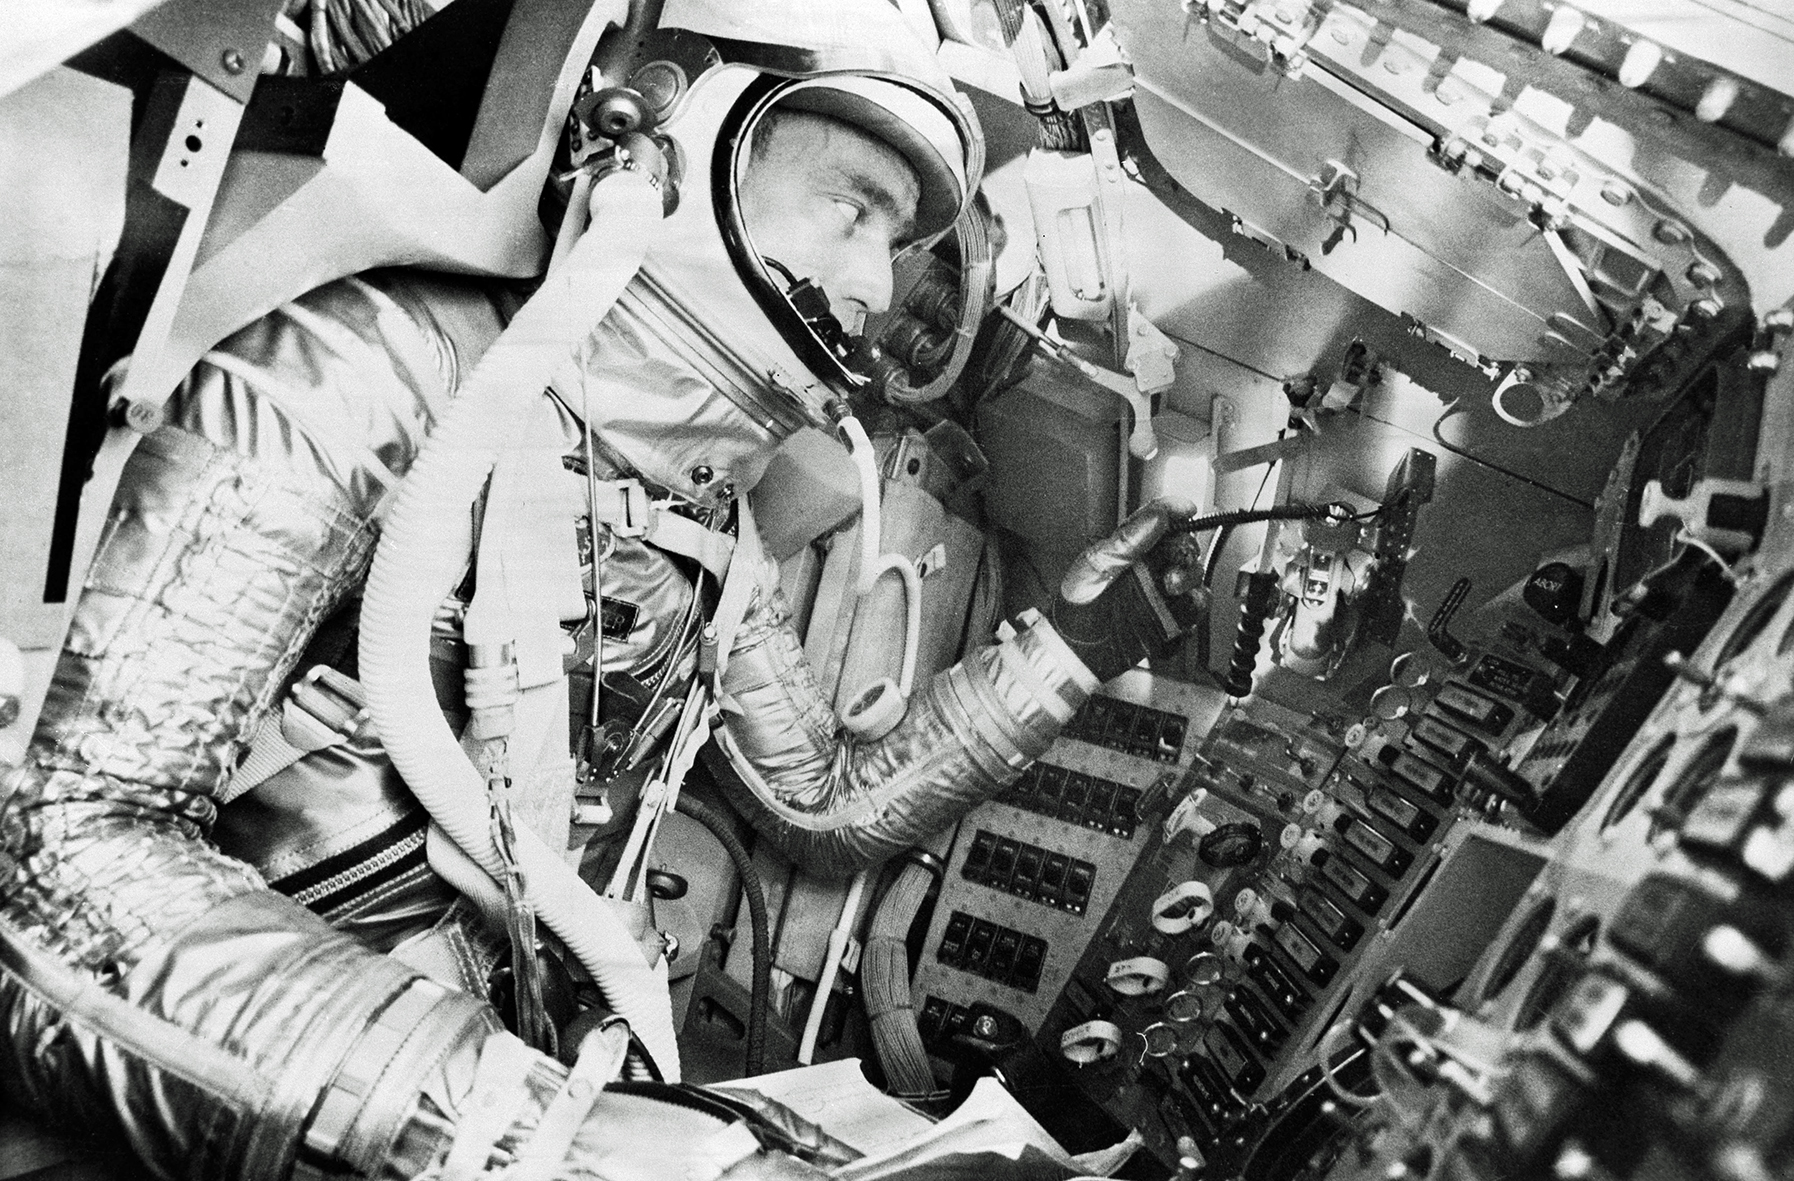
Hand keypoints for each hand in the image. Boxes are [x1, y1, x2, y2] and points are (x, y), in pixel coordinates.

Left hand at [1051, 497, 1208, 682]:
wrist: (1075, 651)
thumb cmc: (1076, 606)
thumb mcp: (1097, 566)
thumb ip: (1128, 541)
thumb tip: (1157, 515)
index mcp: (1128, 548)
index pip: (1157, 519)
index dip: (1174, 511)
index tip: (1186, 509)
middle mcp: (1147, 567)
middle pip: (1183, 545)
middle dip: (1186, 549)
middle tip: (1175, 560)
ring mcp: (1159, 591)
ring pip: (1193, 573)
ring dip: (1190, 576)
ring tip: (1172, 586)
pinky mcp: (1169, 617)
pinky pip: (1194, 606)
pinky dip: (1196, 603)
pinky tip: (1184, 604)